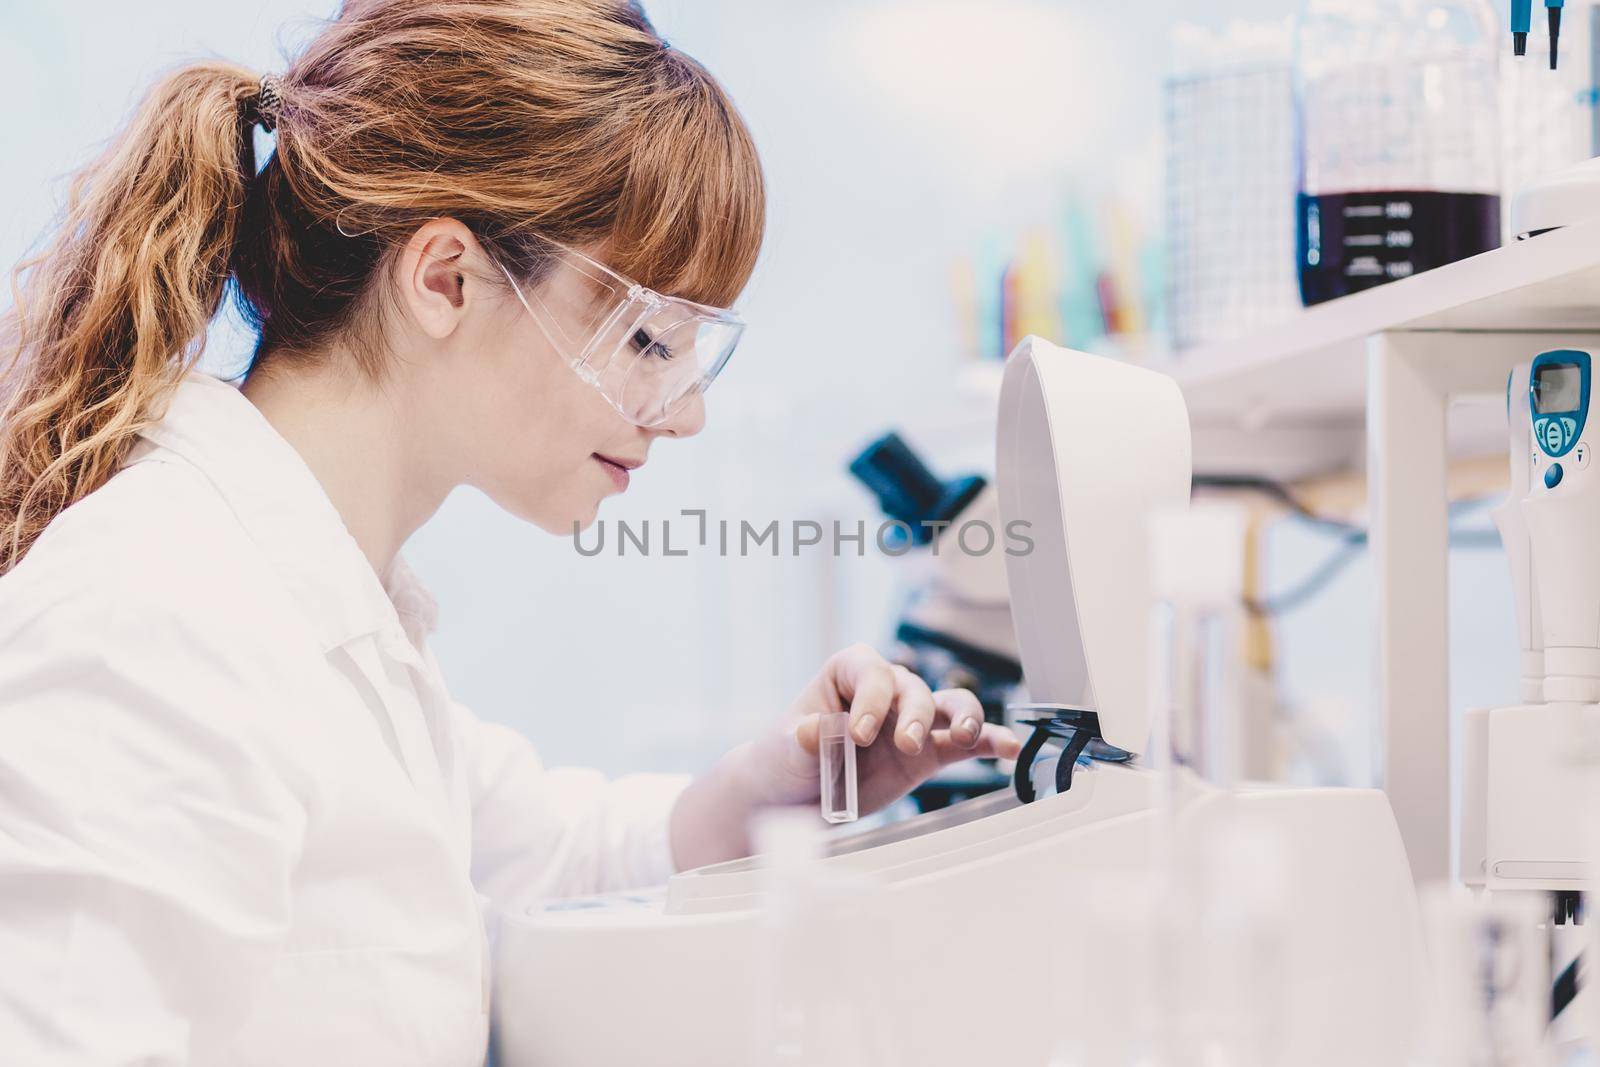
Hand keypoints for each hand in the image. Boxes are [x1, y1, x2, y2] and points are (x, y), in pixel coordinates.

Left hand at [758, 643, 1021, 814]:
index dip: (870, 701)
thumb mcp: (786, 748)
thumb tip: (812, 730)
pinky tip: (1009, 748)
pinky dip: (988, 742)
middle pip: (914, 690)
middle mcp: (886, 689)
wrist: (794, 793)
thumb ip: (804, 739)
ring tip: (966, 737)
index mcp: (848, 673)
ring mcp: (910, 721)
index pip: (870, 673)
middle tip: (905, 744)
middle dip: (915, 715)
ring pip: (948, 706)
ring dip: (963, 718)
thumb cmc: (787, 756)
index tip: (859, 734)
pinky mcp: (926, 755)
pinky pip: (963, 745)